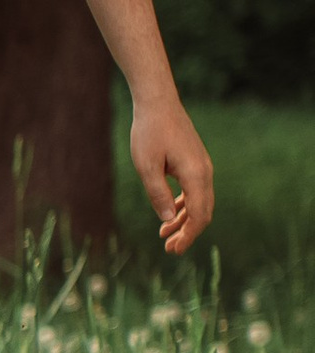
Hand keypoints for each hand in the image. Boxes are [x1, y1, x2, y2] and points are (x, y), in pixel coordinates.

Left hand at [130, 89, 213, 256]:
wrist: (158, 103)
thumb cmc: (150, 132)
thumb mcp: (147, 167)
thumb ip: (158, 194)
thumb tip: (169, 219)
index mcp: (196, 174)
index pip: (199, 214)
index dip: (189, 235)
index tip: (174, 249)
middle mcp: (205, 171)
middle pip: (203, 211)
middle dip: (188, 232)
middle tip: (170, 249)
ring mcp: (202, 166)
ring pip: (200, 202)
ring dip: (185, 220)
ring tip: (165, 235)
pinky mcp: (195, 162)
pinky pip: (195, 190)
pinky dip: (185, 205)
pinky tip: (170, 214)